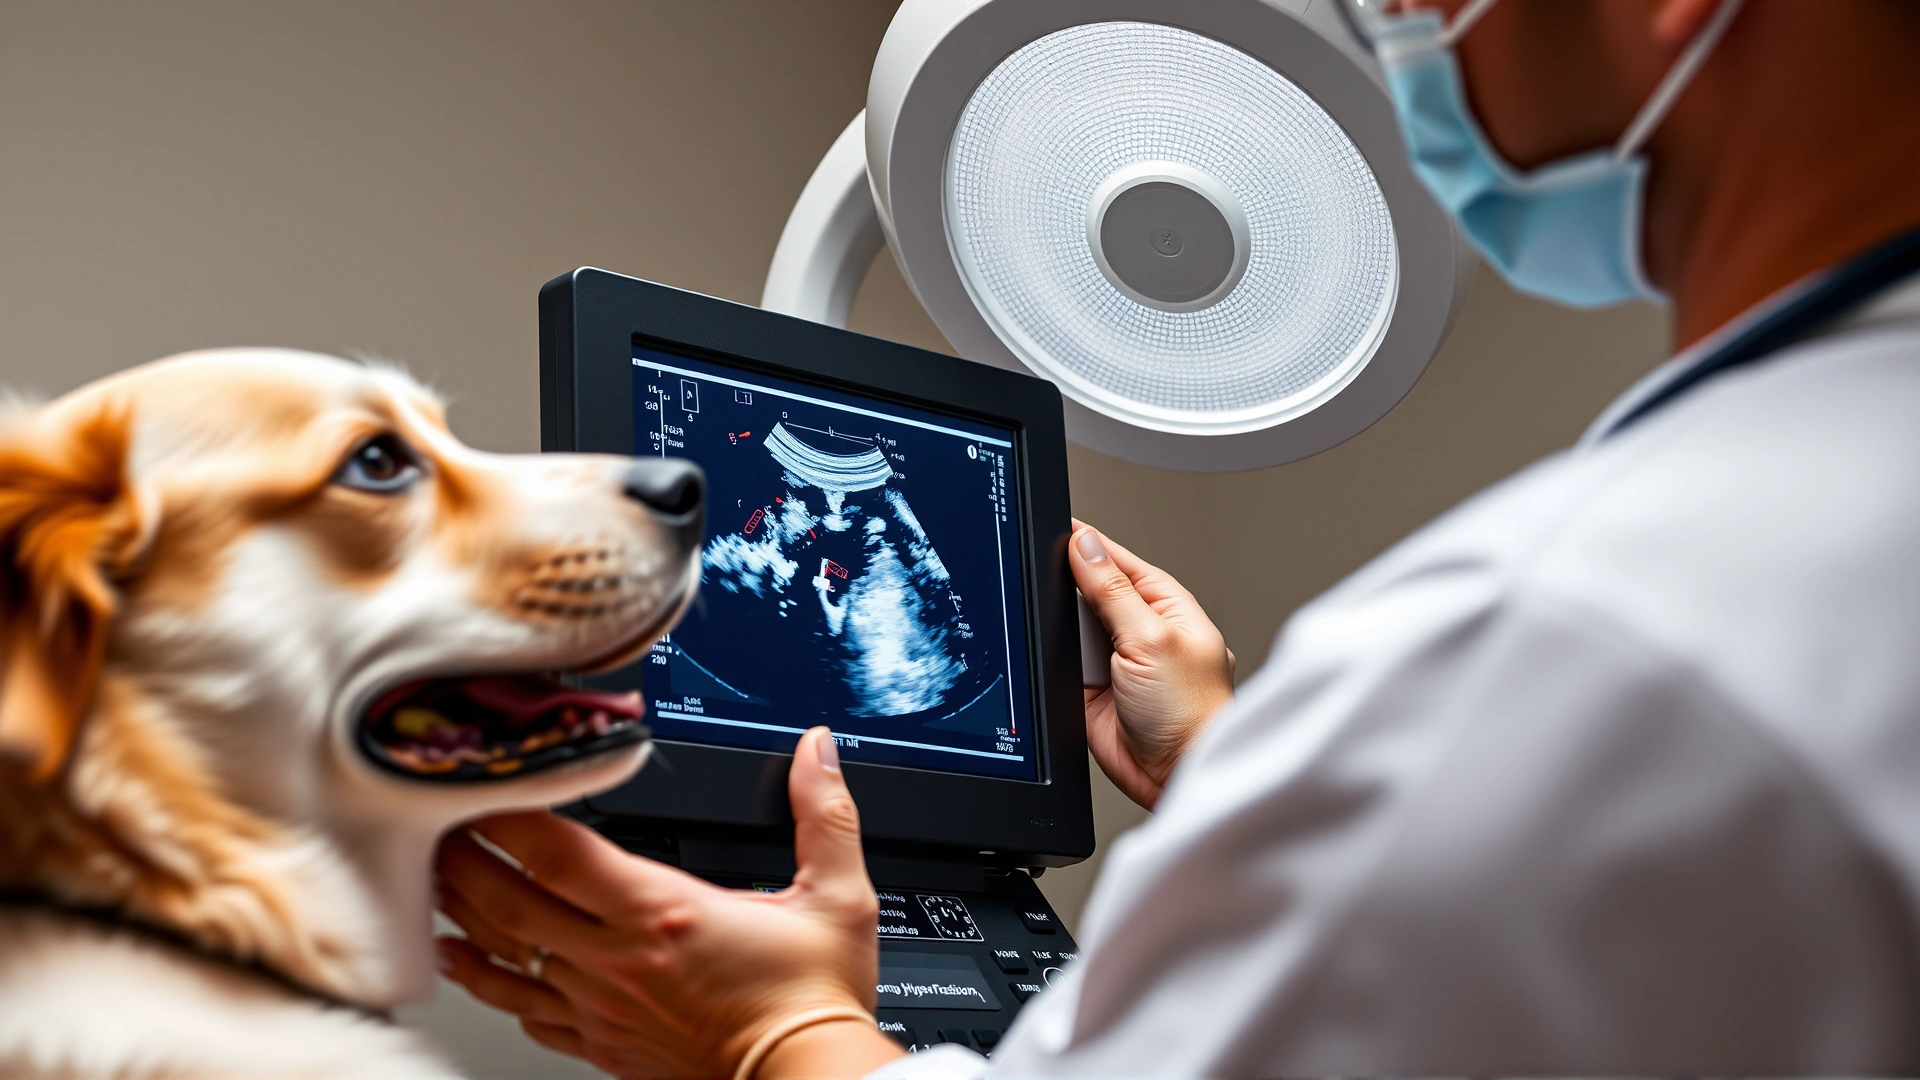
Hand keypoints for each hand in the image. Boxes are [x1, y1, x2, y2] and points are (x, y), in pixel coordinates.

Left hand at [432, 728, 902, 1078]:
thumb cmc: (814, 999)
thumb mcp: (838, 896)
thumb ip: (823, 814)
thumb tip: (818, 749)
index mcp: (664, 913)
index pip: (558, 852)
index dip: (510, 814)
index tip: (488, 783)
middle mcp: (618, 960)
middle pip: (508, 901)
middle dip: (464, 858)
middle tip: (437, 822)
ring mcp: (602, 1007)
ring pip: (504, 956)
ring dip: (462, 916)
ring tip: (434, 880)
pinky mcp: (603, 1044)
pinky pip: (526, 1011)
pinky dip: (487, 983)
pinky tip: (468, 963)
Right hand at [1071, 521, 1234, 809]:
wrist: (1175, 777)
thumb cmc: (1191, 714)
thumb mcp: (1152, 638)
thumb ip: (1114, 591)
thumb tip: (1086, 546)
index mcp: (1167, 607)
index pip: (1121, 563)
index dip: (1091, 547)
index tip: (1060, 532)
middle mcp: (1141, 632)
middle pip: (1090, 593)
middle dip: (1071, 591)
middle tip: (1058, 592)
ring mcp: (1115, 662)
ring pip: (1072, 628)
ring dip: (1065, 631)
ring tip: (1073, 644)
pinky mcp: (1092, 691)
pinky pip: (1062, 664)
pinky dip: (1056, 661)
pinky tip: (1060, 662)